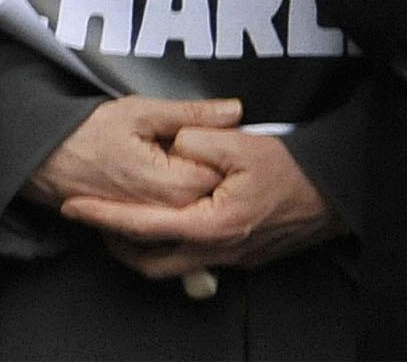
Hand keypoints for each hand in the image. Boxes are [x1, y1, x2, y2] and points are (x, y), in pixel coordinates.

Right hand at [28, 96, 231, 221]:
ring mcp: (159, 227)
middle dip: (203, 165)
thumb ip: (191, 114)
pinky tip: (148, 178)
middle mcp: (173, 214)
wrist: (40, 161)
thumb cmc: (82, 134)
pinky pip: (173, 215)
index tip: (197, 133)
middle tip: (172, 144)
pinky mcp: (143, 231)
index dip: (216, 147)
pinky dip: (170, 199)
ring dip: (186, 181)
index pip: (226, 169)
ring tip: (157, 160)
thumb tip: (234, 110)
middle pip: (214, 190)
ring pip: (195, 204)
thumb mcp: (137, 112)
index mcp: (178, 185)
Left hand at [66, 120, 341, 277]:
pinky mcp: (239, 257)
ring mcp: (230, 258)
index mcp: (212, 224)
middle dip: (114, 244)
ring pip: (171, 267)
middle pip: (150, 262)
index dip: (103, 217)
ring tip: (116, 222)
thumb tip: (172, 143)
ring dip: (139, 249)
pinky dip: (167, 247)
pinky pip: (193, 261)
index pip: (144, 226)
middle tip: (89, 220)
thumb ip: (196, 139)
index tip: (73, 207)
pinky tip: (159, 223)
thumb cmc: (290, 170)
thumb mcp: (240, 143)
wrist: (333, 194)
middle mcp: (218, 250)